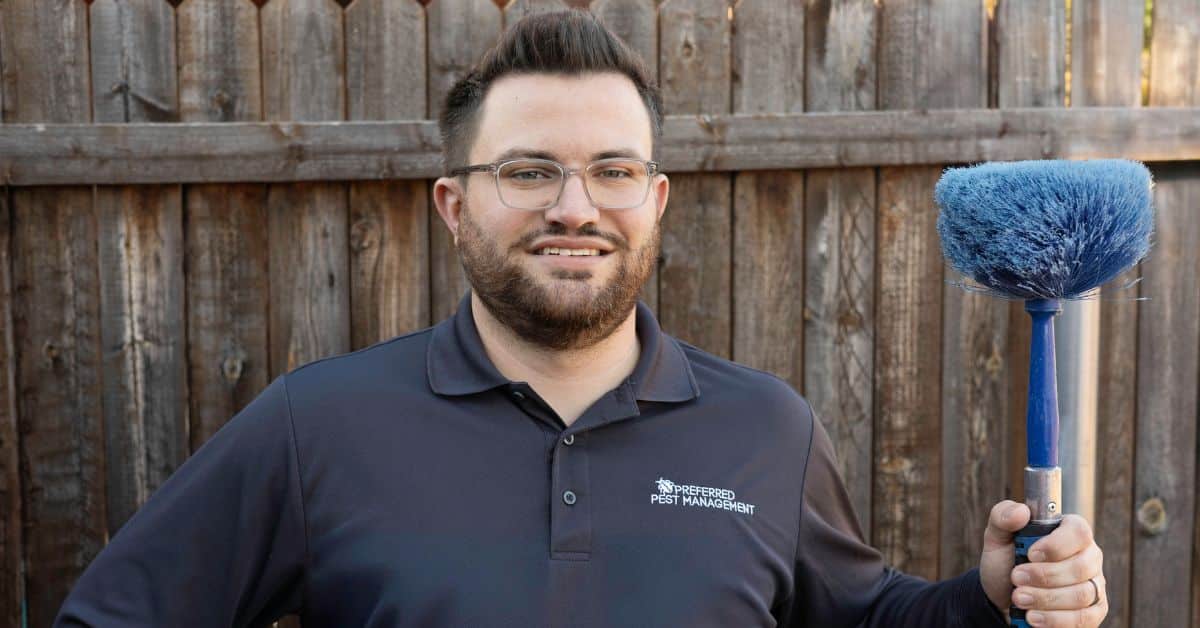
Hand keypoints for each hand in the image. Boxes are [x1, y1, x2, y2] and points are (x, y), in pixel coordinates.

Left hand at [979, 500, 1106, 626]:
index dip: (1056, 545)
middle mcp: (1089, 557)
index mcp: (1070, 532)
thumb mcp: (997, 537)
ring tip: (1019, 598)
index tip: (1030, 554)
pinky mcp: (1093, 611)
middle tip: (1016, 579)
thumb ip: (1003, 516)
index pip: (1078, 532)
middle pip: (1081, 567)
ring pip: (1081, 595)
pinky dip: (1055, 620)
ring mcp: (1094, 585)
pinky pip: (1083, 619)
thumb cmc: (1007, 561)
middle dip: (1045, 576)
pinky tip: (1033, 617)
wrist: (1004, 596)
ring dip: (1046, 599)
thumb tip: (1021, 512)